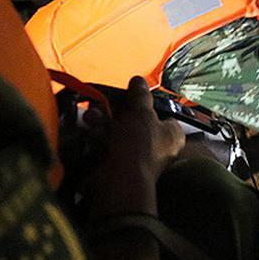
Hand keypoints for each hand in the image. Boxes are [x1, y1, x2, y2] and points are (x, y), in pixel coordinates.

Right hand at [87, 77, 184, 202]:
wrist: (119, 180)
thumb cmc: (139, 144)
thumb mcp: (142, 114)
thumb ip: (140, 96)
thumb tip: (139, 79)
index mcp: (172, 134)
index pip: (162, 115)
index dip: (145, 105)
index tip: (129, 96)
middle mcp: (158, 147)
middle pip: (136, 122)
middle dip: (117, 112)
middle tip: (102, 102)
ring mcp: (137, 157)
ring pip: (118, 132)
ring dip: (103, 122)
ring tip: (91, 116)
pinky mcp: (117, 165)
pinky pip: (107, 145)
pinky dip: (97, 136)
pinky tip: (86, 127)